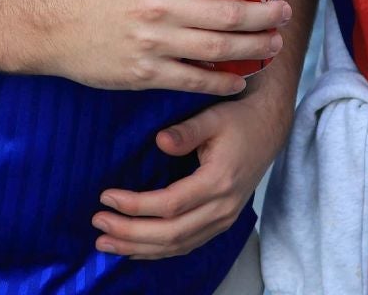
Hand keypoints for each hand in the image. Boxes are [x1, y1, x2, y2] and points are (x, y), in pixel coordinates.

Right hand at [37, 0, 289, 96]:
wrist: (55, 28)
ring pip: (218, 50)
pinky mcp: (146, 74)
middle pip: (227, 14)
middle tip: (284, 12)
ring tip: (274, 43)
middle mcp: (160, 9)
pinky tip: (241, 78)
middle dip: (265, 14)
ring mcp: (154, 44)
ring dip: (254, 48)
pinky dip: (223, 82)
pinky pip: (195, 81)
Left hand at [92, 83, 290, 258]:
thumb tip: (159, 142)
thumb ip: (186, 131)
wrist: (269, 128)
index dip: (136, 206)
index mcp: (219, 181)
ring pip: (178, 245)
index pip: (170, 204)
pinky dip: (158, 251)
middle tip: (98, 225)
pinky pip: (187, 244)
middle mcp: (223, 207)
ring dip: (139, 247)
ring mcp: (224, 219)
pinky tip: (134, 249)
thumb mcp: (213, 116)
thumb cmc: (239, 119)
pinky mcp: (221, 222)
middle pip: (171, 233)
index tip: (106, 197)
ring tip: (105, 244)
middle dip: (130, 232)